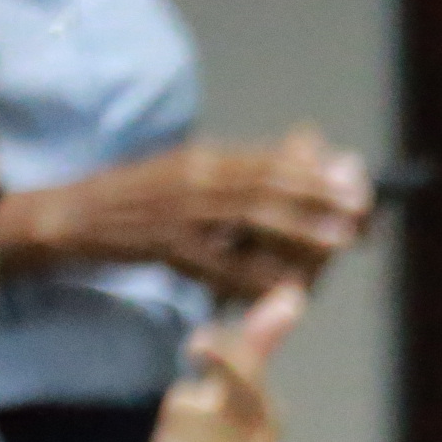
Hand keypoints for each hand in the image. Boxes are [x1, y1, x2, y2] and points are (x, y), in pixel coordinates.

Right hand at [0, 124, 368, 298]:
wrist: (79, 217)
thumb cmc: (149, 199)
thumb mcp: (195, 173)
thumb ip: (248, 170)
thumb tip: (313, 154)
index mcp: (206, 158)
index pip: (271, 162)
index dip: (317, 175)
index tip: (358, 185)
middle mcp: (196, 179)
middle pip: (267, 185)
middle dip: (318, 199)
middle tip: (361, 214)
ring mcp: (181, 213)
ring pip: (248, 218)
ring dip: (298, 230)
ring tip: (338, 240)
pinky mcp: (167, 248)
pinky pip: (219, 265)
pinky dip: (254, 276)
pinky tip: (287, 287)